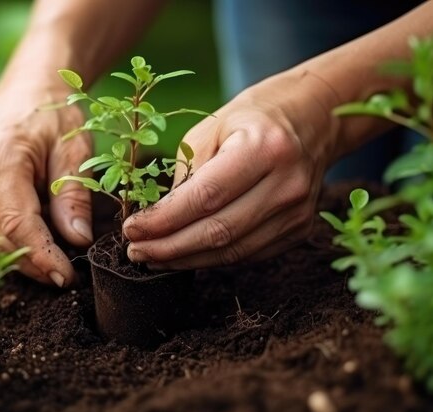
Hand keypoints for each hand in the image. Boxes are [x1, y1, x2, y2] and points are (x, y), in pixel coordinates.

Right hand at [0, 85, 91, 286]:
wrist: (25, 94)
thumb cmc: (53, 119)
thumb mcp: (75, 151)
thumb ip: (73, 197)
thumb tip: (77, 241)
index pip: (16, 222)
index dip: (42, 255)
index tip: (66, 276)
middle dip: (30, 263)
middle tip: (62, 274)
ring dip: (13, 259)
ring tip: (47, 261)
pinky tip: (26, 245)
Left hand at [123, 69, 339, 268]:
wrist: (313, 118)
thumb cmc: (253, 118)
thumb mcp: (210, 129)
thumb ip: (186, 175)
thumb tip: (157, 221)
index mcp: (264, 148)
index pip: (205, 198)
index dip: (164, 220)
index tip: (131, 229)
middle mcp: (287, 184)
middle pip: (218, 232)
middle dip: (169, 248)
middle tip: (136, 251)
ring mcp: (298, 211)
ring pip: (232, 252)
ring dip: (187, 260)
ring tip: (154, 257)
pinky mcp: (300, 229)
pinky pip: (248, 254)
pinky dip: (212, 259)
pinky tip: (185, 255)